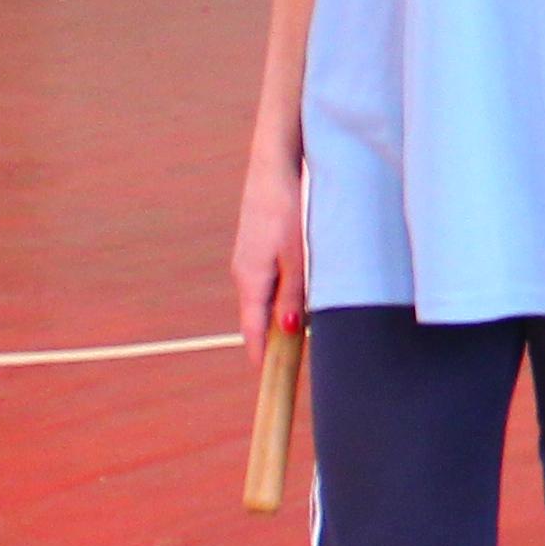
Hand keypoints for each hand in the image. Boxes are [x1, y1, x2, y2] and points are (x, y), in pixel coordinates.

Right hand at [229, 148, 307, 350]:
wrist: (274, 165)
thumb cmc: (287, 207)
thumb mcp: (296, 254)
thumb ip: (293, 293)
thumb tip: (288, 331)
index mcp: (250, 278)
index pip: (252, 328)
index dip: (262, 354)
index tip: (270, 379)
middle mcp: (243, 273)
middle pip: (258, 316)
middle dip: (274, 338)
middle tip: (294, 363)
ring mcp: (248, 260)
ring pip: (264, 298)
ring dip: (280, 314)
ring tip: (301, 333)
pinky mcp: (256, 248)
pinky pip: (267, 281)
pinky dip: (280, 294)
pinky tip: (298, 295)